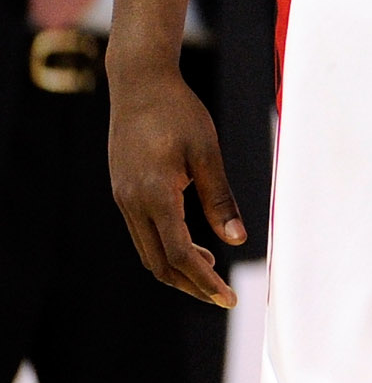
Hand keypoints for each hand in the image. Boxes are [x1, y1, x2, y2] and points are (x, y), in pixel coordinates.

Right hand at [108, 48, 243, 306]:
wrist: (139, 84)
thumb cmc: (178, 112)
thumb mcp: (207, 152)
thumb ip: (220, 197)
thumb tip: (237, 238)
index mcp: (155, 195)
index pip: (179, 253)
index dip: (204, 280)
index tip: (228, 296)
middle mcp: (132, 202)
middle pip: (159, 262)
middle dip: (191, 284)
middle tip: (224, 297)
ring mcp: (123, 198)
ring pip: (148, 250)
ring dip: (178, 268)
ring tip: (212, 274)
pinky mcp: (123, 191)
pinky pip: (143, 232)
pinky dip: (167, 247)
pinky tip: (193, 245)